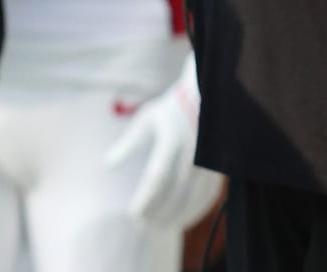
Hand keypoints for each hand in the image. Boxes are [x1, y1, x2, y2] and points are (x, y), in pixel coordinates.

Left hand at [104, 59, 224, 229]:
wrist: (204, 99)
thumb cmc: (169, 111)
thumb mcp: (145, 121)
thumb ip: (128, 144)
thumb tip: (107, 164)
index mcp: (170, 140)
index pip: (157, 178)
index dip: (146, 199)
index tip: (133, 214)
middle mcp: (191, 154)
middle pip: (175, 192)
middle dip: (159, 212)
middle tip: (143, 226)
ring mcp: (207, 162)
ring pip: (194, 198)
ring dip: (177, 216)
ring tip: (160, 227)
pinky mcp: (218, 168)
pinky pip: (208, 196)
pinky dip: (195, 211)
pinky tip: (182, 218)